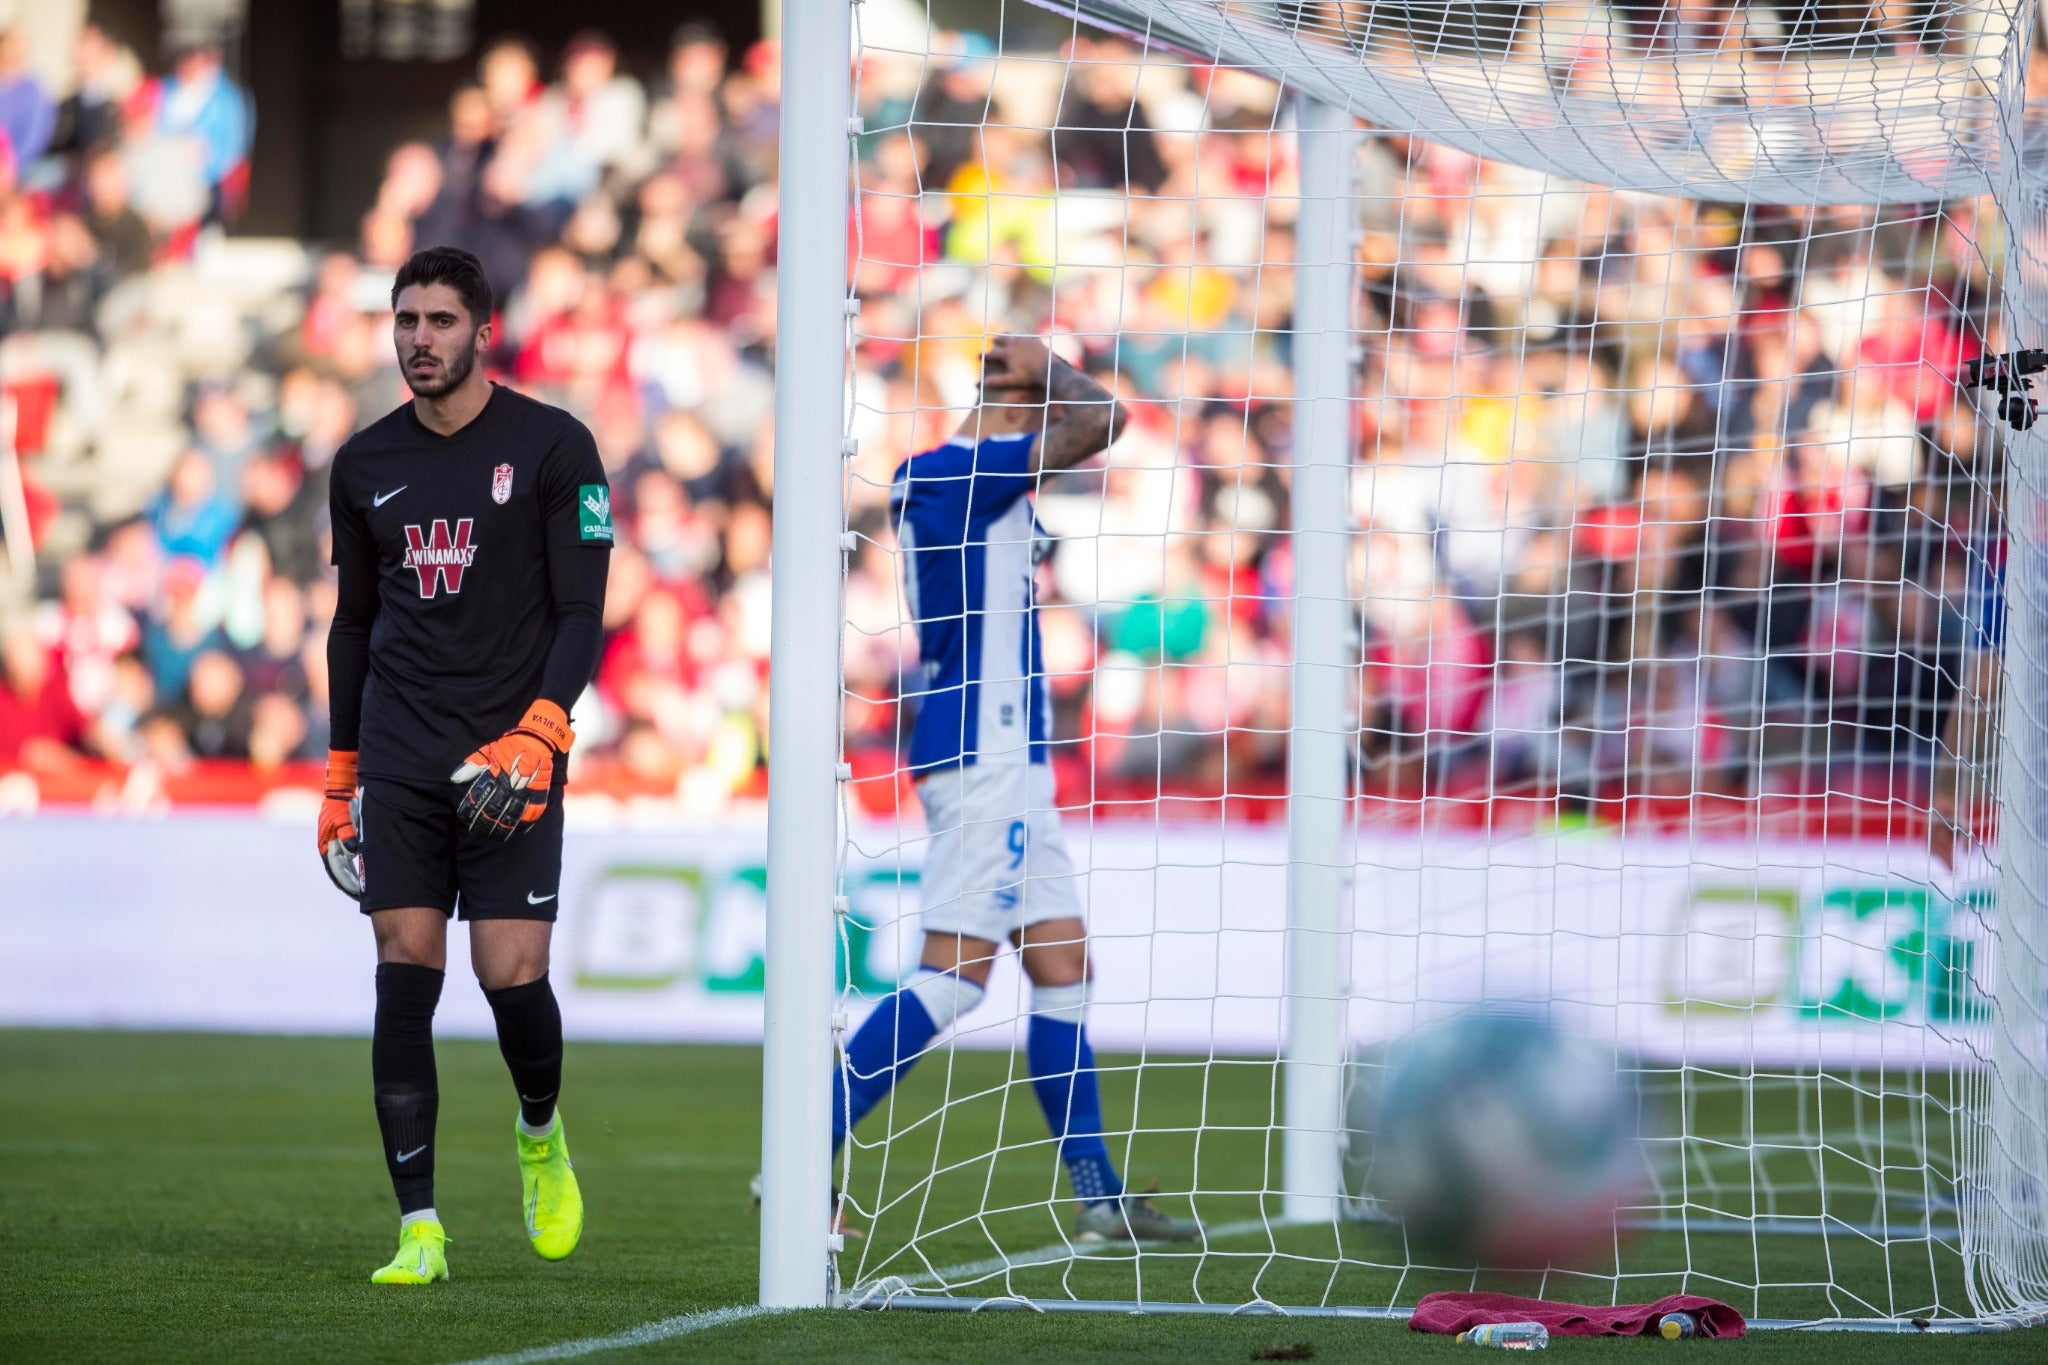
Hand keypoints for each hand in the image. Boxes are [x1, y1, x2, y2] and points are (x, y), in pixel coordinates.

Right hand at [320, 750, 362, 898]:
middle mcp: (329, 847)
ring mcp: (335, 843)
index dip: (347, 882)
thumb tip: (352, 851)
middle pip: (340, 871)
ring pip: (344, 866)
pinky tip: (367, 873)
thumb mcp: (342, 816)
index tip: (357, 894)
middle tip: (363, 898)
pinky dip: (357, 866)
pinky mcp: (343, 839)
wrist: (341, 787)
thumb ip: (346, 832)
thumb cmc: (341, 801)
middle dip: (351, 884)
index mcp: (325, 845)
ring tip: (365, 891)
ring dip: (354, 877)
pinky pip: (349, 858)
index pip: (335, 869)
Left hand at [452, 700, 572, 839]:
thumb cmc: (510, 746)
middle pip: (495, 811)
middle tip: (478, 831)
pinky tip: (518, 830)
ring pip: (513, 816)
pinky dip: (525, 823)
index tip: (466, 819)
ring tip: (495, 836)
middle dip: (485, 823)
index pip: (481, 799)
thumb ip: (472, 766)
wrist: (537, 739)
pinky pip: (533, 813)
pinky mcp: (540, 793)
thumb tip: (454, 778)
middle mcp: (510, 785)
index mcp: (496, 776)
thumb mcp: (488, 752)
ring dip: (503, 828)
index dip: (472, 811)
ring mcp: (526, 791)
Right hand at [980, 335, 1051, 394]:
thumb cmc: (1030, 376)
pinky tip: (1024, 338)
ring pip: (1013, 335)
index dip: (984, 355)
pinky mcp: (1035, 340)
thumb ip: (999, 380)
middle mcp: (1014, 343)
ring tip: (1006, 335)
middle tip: (993, 340)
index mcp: (1007, 353)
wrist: (1049, 369)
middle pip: (1002, 339)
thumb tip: (985, 382)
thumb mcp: (1013, 380)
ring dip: (1008, 335)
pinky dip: (1023, 337)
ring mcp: (1025, 340)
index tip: (978, 356)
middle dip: (996, 340)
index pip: (992, 353)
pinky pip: (1027, 336)